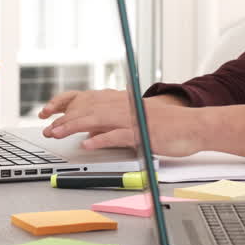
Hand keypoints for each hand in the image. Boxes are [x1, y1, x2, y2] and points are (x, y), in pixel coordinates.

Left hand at [37, 90, 198, 155]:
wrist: (197, 126)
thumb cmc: (171, 128)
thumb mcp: (137, 125)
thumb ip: (114, 127)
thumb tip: (92, 134)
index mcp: (125, 103)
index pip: (89, 101)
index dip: (68, 107)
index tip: (50, 116)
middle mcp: (127, 107)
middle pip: (89, 109)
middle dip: (65, 119)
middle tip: (48, 129)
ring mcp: (135, 118)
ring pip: (98, 119)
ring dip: (75, 126)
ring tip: (57, 134)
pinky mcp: (144, 132)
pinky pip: (119, 134)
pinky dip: (101, 139)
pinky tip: (88, 144)